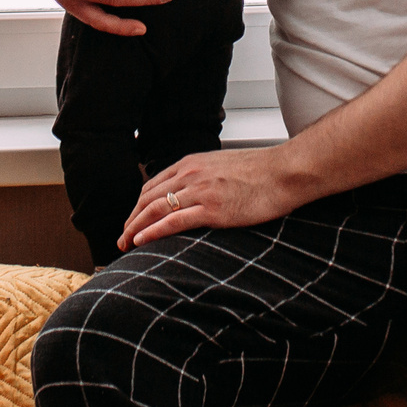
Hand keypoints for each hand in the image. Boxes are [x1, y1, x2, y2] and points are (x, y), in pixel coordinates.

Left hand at [119, 147, 302, 251]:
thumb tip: (195, 192)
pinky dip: (152, 232)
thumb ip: (204, 176)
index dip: (138, 205)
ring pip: (154, 210)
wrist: (284, 171)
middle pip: (148, 198)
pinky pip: (173, 221)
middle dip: (130, 219)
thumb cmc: (261, 171)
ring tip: (124, 244)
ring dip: (134, 228)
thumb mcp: (223, 166)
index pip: (153, 185)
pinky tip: (141, 241)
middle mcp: (190, 174)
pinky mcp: (212, 209)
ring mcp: (200, 191)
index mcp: (192, 163)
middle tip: (121, 237)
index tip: (132, 220)